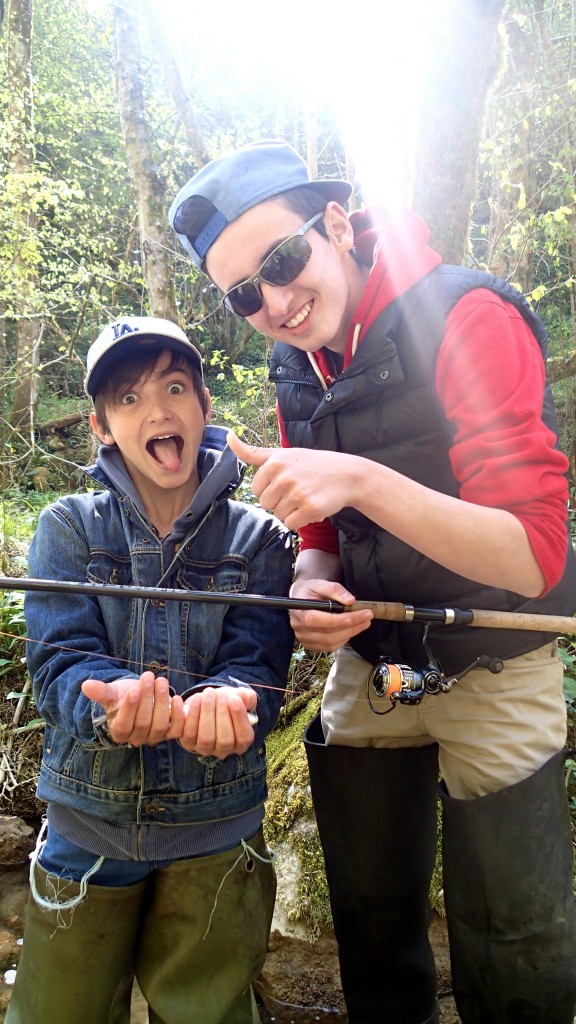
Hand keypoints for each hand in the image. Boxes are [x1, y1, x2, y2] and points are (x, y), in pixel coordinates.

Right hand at [82, 671, 184, 746]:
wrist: (141, 697)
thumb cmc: (124, 696)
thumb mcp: (112, 692)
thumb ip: (101, 692)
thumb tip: (85, 686)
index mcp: (119, 732)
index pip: (123, 725)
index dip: (129, 708)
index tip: (133, 690)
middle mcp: (136, 738)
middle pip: (143, 723)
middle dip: (147, 698)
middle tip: (149, 677)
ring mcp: (154, 737)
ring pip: (159, 724)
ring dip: (162, 701)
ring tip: (160, 681)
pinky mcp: (170, 732)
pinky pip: (177, 729)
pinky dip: (178, 714)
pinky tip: (176, 697)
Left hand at [178, 686, 256, 758]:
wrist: (205, 704)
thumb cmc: (226, 703)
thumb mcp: (239, 698)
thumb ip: (247, 697)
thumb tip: (245, 697)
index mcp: (240, 742)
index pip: (244, 738)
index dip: (240, 719)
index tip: (234, 699)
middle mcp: (222, 750)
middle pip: (224, 740)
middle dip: (222, 713)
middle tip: (220, 694)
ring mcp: (203, 748)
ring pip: (205, 738)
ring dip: (205, 713)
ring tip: (206, 694)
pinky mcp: (186, 742)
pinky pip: (184, 732)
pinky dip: (184, 715)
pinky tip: (185, 699)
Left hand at [227, 432, 358, 530]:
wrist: (347, 475)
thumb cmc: (312, 465)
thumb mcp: (283, 454)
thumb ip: (253, 452)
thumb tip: (228, 437)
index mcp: (274, 463)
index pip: (256, 490)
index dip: (271, 489)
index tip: (287, 481)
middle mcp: (284, 477)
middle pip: (265, 504)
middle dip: (280, 501)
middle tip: (298, 490)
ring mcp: (297, 494)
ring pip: (278, 515)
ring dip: (291, 511)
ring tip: (307, 497)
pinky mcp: (309, 509)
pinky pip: (291, 524)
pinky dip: (301, 520)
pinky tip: (312, 507)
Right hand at [289, 579, 372, 651]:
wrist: (301, 597)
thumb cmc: (310, 590)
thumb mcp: (320, 583)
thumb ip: (335, 589)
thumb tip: (350, 600)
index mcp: (300, 611)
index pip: (323, 620)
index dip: (345, 619)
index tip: (364, 613)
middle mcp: (299, 627)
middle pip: (329, 634)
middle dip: (352, 626)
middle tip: (368, 618)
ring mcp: (303, 638)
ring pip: (331, 642)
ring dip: (350, 633)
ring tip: (363, 623)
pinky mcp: (309, 645)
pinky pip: (329, 647)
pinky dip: (343, 640)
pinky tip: (350, 630)